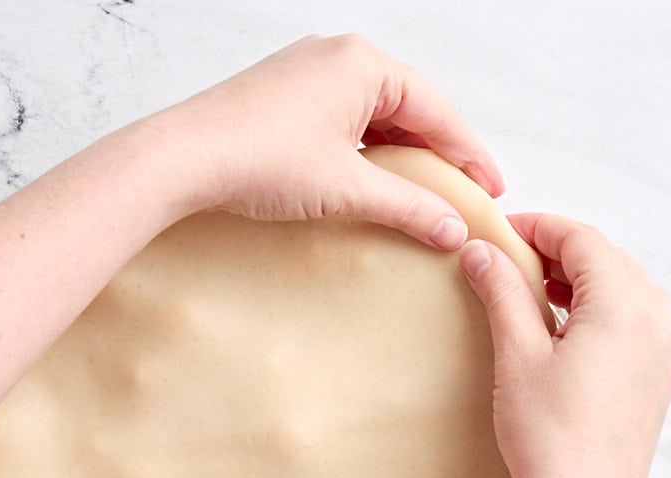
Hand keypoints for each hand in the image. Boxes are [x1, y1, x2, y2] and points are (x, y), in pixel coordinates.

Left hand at [166, 34, 503, 249]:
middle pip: (408, 107)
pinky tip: (373, 180)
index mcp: (363, 63)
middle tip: (464, 195)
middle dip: (437, 153)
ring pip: (375, 114)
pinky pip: (344, 119)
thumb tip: (453, 228)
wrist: (180, 159)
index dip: (469, 155)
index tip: (491, 190)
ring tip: (424, 193)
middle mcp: (337, 56)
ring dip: (401, 154)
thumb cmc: (258, 161)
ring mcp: (307, 73)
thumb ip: (409, 206)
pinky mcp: (284, 96)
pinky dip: (367, 150)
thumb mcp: (348, 189)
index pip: (436, 110)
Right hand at [459, 216, 670, 477]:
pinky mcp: (657, 378)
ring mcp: (663, 351)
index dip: (536, 227)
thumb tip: (481, 251)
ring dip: (574, 282)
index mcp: (627, 303)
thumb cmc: (550, 438)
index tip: (496, 232)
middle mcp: (657, 319)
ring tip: (525, 294)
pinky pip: (629, 322)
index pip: (581, 239)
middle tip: (505, 260)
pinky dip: (593, 311)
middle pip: (605, 259)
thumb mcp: (518, 356)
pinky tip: (556, 331)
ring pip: (619, 289)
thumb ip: (502, 292)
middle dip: (555, 251)